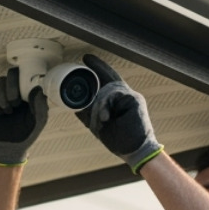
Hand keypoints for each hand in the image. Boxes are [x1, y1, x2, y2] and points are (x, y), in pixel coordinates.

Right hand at [0, 67, 47, 165]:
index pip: (26, 74)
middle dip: (13, 87)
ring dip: (3, 97)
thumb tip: (37, 89)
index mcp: (28, 91)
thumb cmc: (27, 133)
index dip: (25, 78)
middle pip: (11, 73)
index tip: (26, 91)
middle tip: (15, 103)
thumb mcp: (38, 121)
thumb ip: (40, 106)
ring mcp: (0, 92)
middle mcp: (14, 89)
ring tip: (8, 112)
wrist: (8, 146)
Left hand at [75, 53, 163, 171]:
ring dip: (101, 103)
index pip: (105, 82)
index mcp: (116, 102)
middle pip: (110, 77)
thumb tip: (74, 105)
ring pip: (110, 89)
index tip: (86, 60)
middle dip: (98, 67)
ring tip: (102, 119)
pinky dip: (107, 106)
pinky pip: (116, 96)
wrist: (135, 151)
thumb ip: (88, 113)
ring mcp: (131, 97)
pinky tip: (106, 118)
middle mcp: (124, 96)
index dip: (97, 70)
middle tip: (86, 58)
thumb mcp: (98, 125)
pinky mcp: (135, 101)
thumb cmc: (120, 140)